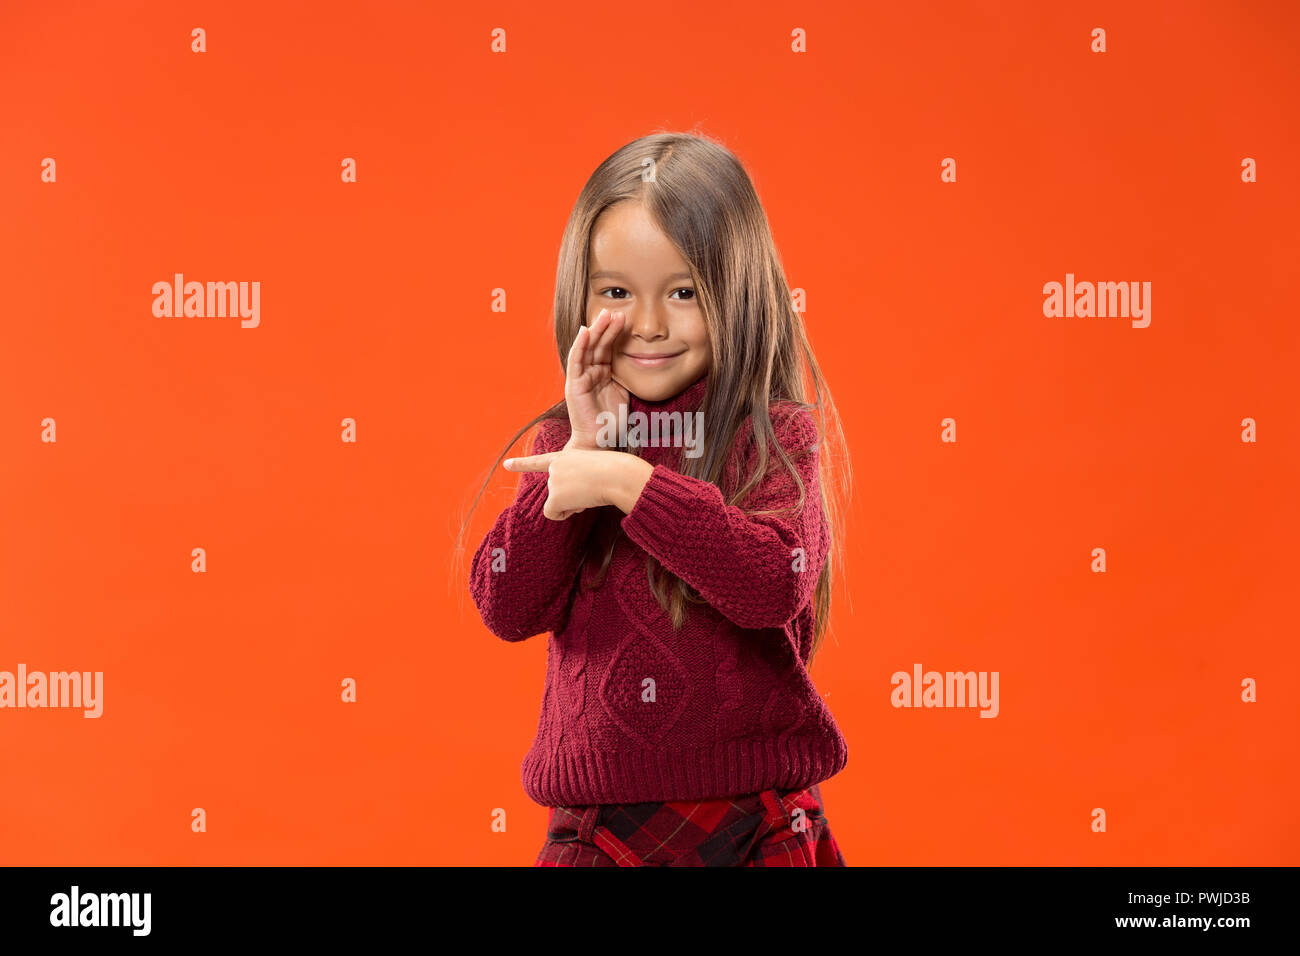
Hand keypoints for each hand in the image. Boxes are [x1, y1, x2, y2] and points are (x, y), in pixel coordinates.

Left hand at [503, 448, 653, 518]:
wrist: (617, 475)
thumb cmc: (615, 472)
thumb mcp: (596, 468)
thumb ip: (580, 479)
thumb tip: (577, 502)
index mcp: (565, 458)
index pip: (540, 461)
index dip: (521, 464)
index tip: (505, 464)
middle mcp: (555, 468)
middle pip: (556, 492)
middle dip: (571, 497)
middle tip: (589, 489)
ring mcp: (553, 481)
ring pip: (558, 504)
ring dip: (573, 504)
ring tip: (589, 492)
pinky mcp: (554, 496)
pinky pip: (553, 515)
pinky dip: (564, 514)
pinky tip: (579, 503)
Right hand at [564, 309, 628, 449]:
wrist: (599, 442)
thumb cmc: (611, 421)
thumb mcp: (624, 392)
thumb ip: (627, 376)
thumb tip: (644, 360)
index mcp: (602, 373)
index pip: (608, 348)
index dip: (615, 333)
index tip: (626, 317)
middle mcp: (589, 373)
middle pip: (598, 344)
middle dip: (606, 326)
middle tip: (616, 310)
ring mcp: (580, 378)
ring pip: (587, 348)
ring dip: (595, 330)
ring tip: (604, 315)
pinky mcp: (573, 385)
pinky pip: (576, 361)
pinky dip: (580, 345)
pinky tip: (585, 332)